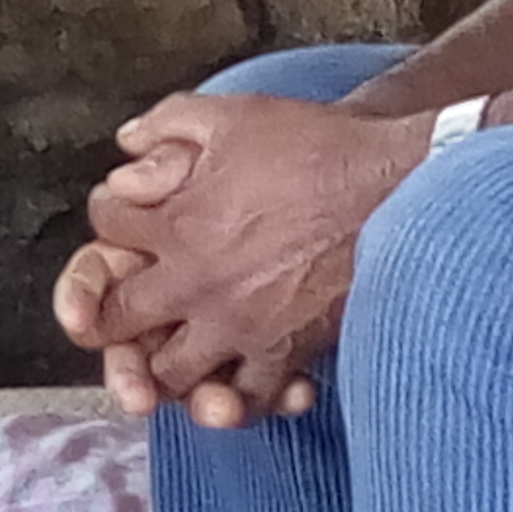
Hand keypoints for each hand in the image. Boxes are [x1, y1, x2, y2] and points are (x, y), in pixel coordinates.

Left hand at [84, 93, 422, 426]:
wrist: (405, 185)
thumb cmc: (324, 149)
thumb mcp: (236, 114)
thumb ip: (169, 122)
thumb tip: (127, 144)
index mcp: (176, 224)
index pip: (107, 229)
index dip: (112, 216)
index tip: (128, 212)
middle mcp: (197, 283)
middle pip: (117, 321)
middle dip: (109, 317)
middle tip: (127, 310)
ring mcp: (241, 325)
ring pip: (170, 375)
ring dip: (165, 366)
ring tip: (177, 353)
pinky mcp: (289, 352)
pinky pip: (249, 397)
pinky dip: (240, 397)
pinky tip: (239, 382)